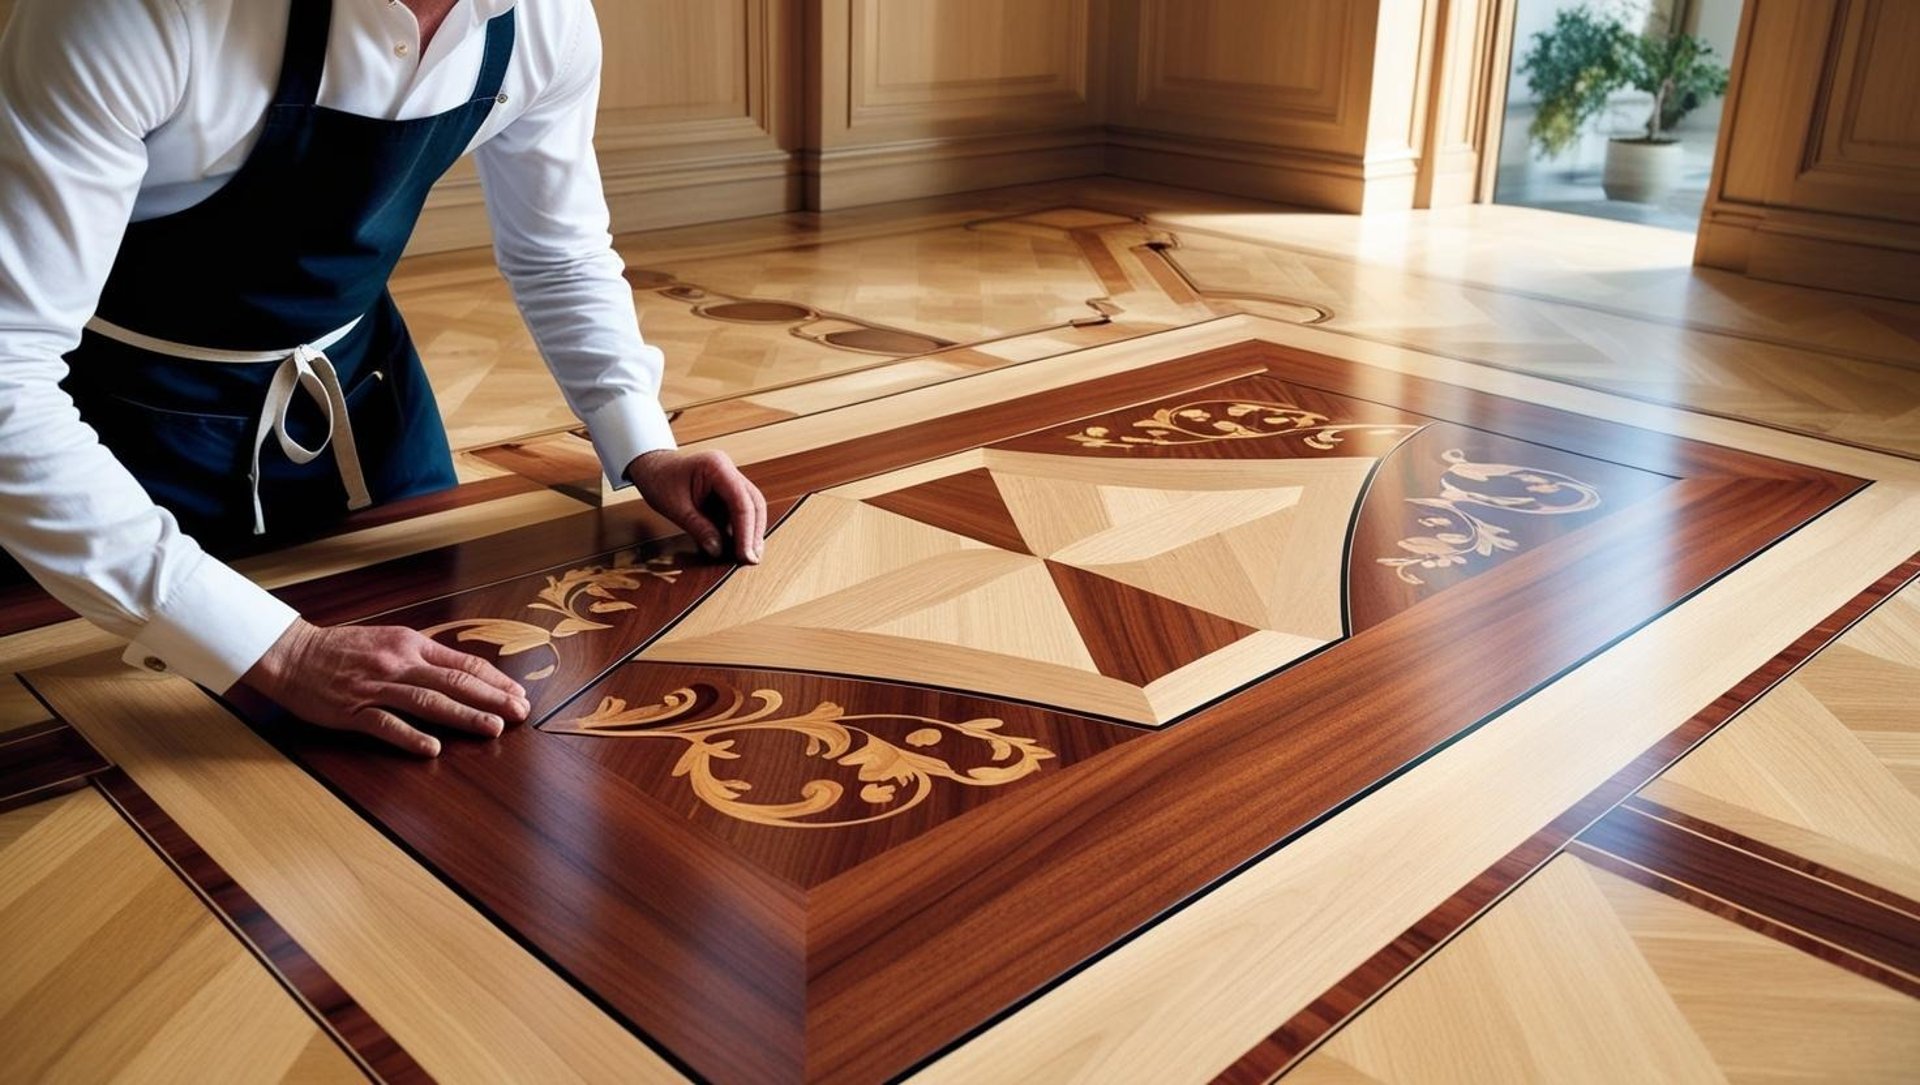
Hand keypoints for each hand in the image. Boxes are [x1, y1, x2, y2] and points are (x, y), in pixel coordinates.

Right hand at [241, 618, 529, 757]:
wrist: (291, 653)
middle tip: (520, 713)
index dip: (495, 680)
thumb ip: (424, 655)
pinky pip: (386, 725)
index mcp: (411, 644)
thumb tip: (463, 672)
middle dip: (492, 698)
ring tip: (493, 729)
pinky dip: (410, 737)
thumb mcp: (390, 641)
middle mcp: (399, 663)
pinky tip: (433, 749)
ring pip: (428, 702)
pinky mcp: (353, 710)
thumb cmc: (343, 649)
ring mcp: (376, 687)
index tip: (518, 694)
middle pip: (454, 682)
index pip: (463, 663)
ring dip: (464, 716)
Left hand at [627, 448, 766, 562]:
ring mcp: (730, 479)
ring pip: (752, 507)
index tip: (745, 555)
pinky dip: (741, 528)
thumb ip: (698, 528)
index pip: (741, 502)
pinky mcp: (727, 490)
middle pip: (753, 503)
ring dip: (751, 532)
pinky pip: (740, 510)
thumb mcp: (675, 508)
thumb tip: (718, 550)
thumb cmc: (659, 481)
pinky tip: (739, 545)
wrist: (651, 468)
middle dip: (754, 533)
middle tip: (752, 559)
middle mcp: (728, 470)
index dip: (746, 531)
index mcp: (717, 467)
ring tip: (748, 556)